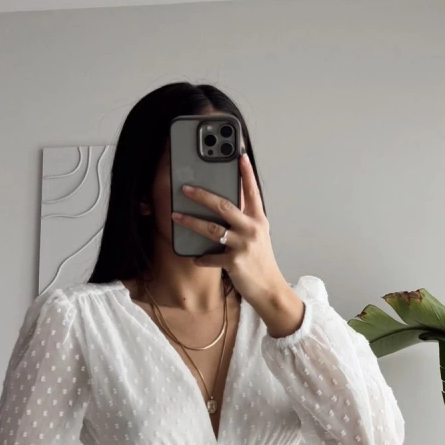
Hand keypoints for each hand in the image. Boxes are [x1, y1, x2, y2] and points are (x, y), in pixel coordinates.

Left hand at [172, 151, 305, 335]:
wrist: (270, 288)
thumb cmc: (260, 260)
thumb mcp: (258, 235)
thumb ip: (245, 219)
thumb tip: (225, 203)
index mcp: (258, 219)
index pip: (252, 191)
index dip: (246, 173)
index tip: (239, 155)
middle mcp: (252, 229)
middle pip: (224, 206)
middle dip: (202, 195)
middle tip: (185, 188)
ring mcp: (243, 245)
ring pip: (212, 229)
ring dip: (190, 222)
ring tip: (174, 216)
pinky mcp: (234, 262)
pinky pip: (210, 257)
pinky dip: (201, 258)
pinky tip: (194, 257)